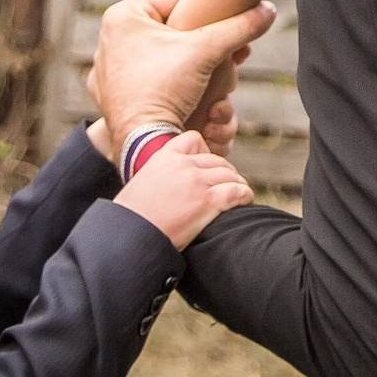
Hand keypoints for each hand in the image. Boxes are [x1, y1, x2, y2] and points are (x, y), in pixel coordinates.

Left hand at [87, 0, 275, 136]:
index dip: (211, 12)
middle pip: (180, 38)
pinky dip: (185, 105)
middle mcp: (113, 42)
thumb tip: (268, 11)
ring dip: (207, 89)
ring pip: (175, 69)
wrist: (142, 147)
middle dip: (213, 59)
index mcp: (124, 17)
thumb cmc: (164, 90)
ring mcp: (115, 75)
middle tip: (231, 66)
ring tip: (218, 107)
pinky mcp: (120, 102)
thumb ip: (240, 27)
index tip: (232, 26)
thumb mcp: (207, 50)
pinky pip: (160, 92)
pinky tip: (206, 121)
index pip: (178, 0)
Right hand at [113, 131, 252, 249]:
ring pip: (230, 175)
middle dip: (225, 173)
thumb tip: (171, 186)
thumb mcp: (142, 185)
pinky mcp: (207, 201)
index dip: (205, 153)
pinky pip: (236, 192)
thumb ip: (160, 177)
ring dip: (238, 183)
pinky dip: (245, 195)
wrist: (130, 236)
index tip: (208, 167)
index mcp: (164, 157)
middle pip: (217, 161)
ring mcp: (197, 182)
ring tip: (240, 194)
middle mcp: (183, 165)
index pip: (194, 140)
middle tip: (230, 185)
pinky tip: (246, 200)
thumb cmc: (131, 218)